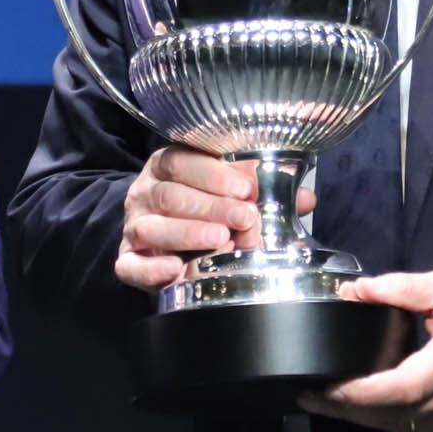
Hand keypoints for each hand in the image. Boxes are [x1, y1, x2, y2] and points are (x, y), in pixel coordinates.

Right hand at [116, 147, 312, 291]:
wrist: (160, 233)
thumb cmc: (203, 204)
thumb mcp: (231, 190)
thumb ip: (264, 190)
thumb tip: (305, 198)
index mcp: (167, 165)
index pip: (183, 162)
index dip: (214, 175)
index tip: (246, 188)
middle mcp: (146, 193)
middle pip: (170, 195)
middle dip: (210, 206)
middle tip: (244, 218)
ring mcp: (134, 226)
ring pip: (151, 228)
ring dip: (186, 234)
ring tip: (220, 240)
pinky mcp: (127, 259)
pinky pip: (129, 266)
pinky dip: (149, 270)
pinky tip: (174, 270)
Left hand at [302, 272, 432, 431]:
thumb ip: (401, 288)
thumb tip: (356, 291)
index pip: (403, 387)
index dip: (361, 393)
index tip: (327, 387)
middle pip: (396, 414)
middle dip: (349, 408)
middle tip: (310, 397)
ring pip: (403, 429)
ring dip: (364, 418)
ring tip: (327, 403)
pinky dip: (388, 423)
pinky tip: (365, 411)